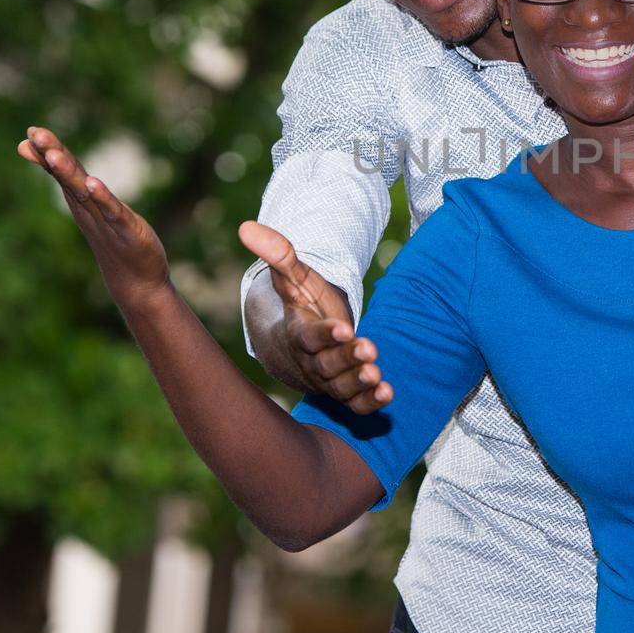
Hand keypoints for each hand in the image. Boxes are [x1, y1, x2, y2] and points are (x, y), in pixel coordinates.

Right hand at [17, 127, 169, 305]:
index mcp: (82, 201)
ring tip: (54, 155)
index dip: (48, 150)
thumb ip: (82, 188)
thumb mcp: (96, 210)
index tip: (30, 131)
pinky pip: (112, 211)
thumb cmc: (115, 241)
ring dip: (68, 173)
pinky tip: (92, 183)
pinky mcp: (127, 231)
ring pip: (83, 193)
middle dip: (52, 154)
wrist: (136, 282)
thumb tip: (62, 169)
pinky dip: (102, 197)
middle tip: (34, 134)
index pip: (62, 171)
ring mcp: (105, 221)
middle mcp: (88, 209)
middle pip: (67, 177)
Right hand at [237, 221, 392, 413]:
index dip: (325, 334)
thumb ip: (279, 255)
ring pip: (341, 387)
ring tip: (376, 373)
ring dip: (359, 382)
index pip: (309, 337)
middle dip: (347, 358)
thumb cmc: (303, 308)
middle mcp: (312, 363)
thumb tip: (247, 226)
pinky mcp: (345, 395)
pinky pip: (354, 405)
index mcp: (299, 335)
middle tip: (368, 349)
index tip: (343, 328)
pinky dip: (369, 403)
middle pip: (328, 364)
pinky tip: (386, 393)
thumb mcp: (295, 280)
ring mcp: (328, 382)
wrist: (304, 348)